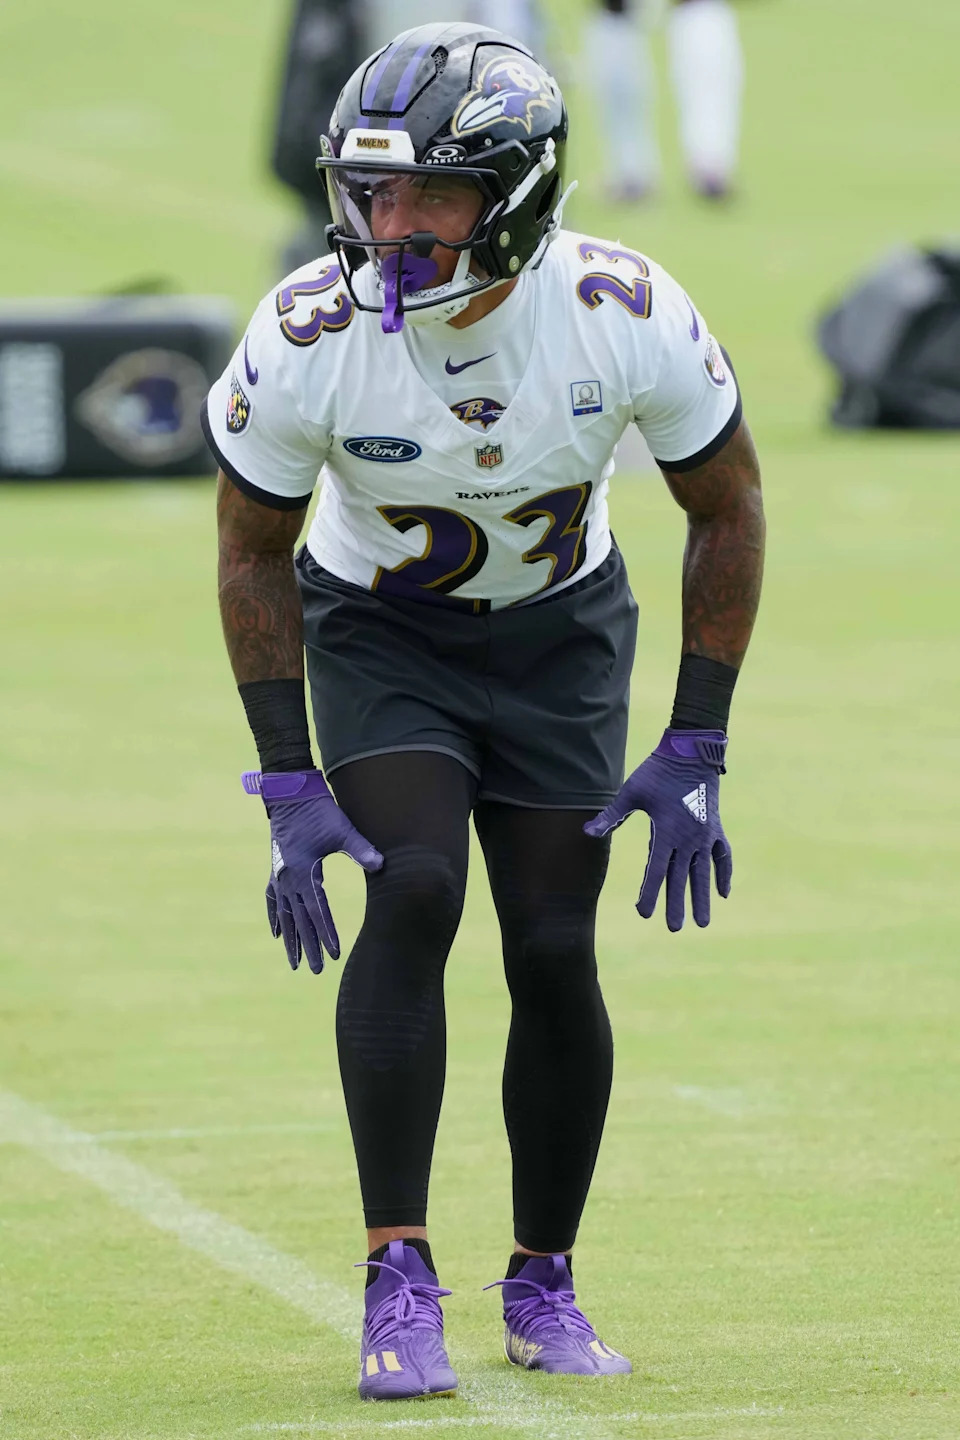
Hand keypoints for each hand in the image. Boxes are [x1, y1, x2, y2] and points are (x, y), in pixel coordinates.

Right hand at [242, 771, 382, 971]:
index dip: (326, 934)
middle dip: (308, 947)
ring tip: (295, 963)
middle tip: (316, 971)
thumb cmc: (319, 811)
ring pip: (284, 915)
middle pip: (299, 920)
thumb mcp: (342, 829)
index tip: (334, 954)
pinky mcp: (276, 869)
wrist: (291, 794)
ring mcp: (279, 875)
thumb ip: (360, 849)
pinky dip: (275, 917)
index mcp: (303, 871)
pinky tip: (277, 933)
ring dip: (291, 939)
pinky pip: (273, 900)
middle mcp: (287, 878)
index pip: (317, 911)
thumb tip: (380, 864)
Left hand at [583, 731, 731, 930]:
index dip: (650, 892)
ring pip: (704, 872)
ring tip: (703, 923)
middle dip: (677, 904)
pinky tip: (724, 893)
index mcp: (666, 830)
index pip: (657, 870)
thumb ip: (611, 816)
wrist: (691, 752)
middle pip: (682, 877)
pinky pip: (723, 855)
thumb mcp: (631, 792)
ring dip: (703, 898)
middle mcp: (688, 837)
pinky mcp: (715, 827)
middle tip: (674, 928)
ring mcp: (705, 834)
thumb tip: (587, 832)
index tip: (643, 913)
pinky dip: (724, 873)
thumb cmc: (657, 772)